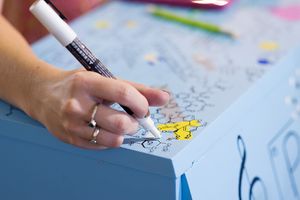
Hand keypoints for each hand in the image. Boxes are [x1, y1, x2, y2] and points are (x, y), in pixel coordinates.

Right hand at [29, 66, 169, 149]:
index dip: (141, 103)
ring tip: (120, 124)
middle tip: (133, 118)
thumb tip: (165, 98)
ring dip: (124, 134)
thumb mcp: (104, 78)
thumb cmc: (79, 84)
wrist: (42, 93)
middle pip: (121, 122)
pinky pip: (101, 146)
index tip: (143, 108)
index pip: (124, 94)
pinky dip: (110, 139)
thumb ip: (136, 89)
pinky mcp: (69, 139)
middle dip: (135, 123)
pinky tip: (105, 128)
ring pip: (113, 139)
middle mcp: (77, 104)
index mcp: (87, 83)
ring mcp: (72, 124)